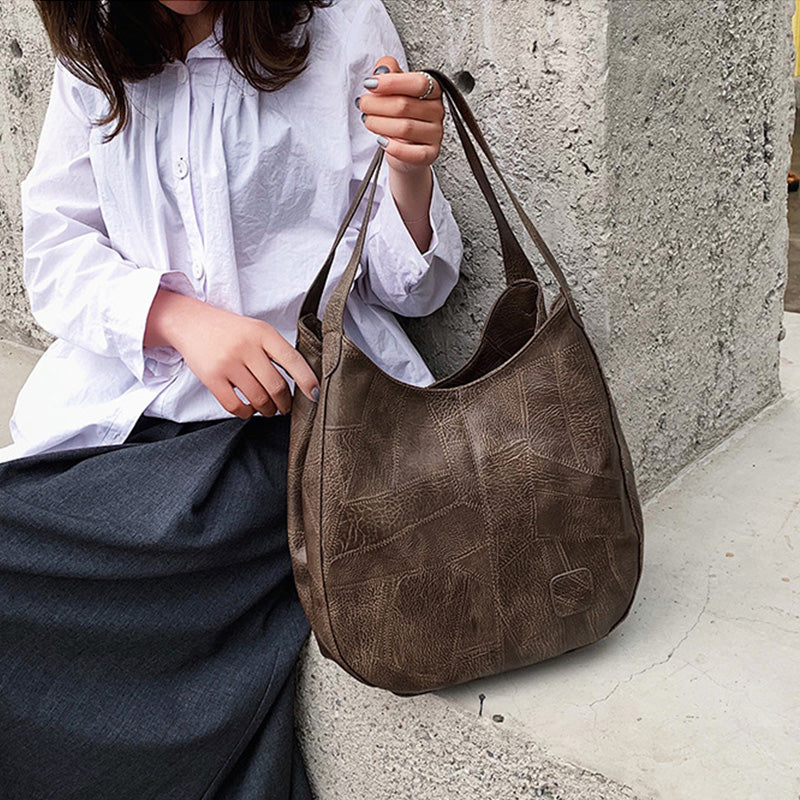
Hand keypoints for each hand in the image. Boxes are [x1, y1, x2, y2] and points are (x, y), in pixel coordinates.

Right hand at [144, 290, 319, 418]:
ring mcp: (228, 363)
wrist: (191, 323)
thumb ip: (277, 351)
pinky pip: (235, 406)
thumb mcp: (257, 331)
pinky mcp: (211, 378)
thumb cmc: (231, 331)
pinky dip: (247, 412)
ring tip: (269, 409)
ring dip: (268, 410)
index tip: (314, 395)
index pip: (292, 360)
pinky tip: (249, 409)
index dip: (307, 381)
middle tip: (286, 407)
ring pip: (258, 398)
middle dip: (285, 403)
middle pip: (276, 386)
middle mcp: (246, 347)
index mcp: (263, 333)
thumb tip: (302, 383)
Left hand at [358, 58, 443, 174]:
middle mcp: (437, 110)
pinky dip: (393, 148)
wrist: (404, 146)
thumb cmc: (399, 115)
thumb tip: (382, 68)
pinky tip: (381, 141)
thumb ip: (389, 71)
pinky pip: (411, 153)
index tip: (370, 84)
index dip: (391, 83)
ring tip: (368, 121)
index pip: (417, 83)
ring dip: (379, 124)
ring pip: (405, 128)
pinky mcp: (430, 153)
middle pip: (405, 106)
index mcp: (432, 89)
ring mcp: (435, 133)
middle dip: (377, 104)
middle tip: (363, 104)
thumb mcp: (393, 88)